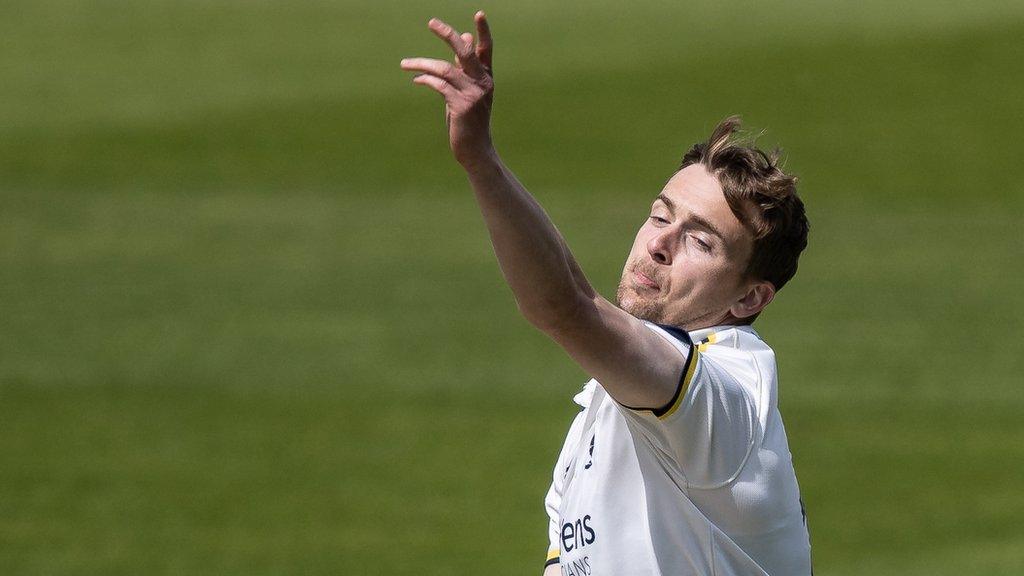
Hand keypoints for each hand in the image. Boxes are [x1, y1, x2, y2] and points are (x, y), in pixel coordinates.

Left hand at [401, 12, 495, 168]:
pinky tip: (416, 79)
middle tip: (431, 23)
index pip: (486, 50)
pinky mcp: (461, 107)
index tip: (478, 14)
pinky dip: (424, 80)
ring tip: (404, 64)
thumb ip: (464, 66)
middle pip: (464, 52)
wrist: (475, 149)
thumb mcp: (467, 90)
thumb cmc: (469, 119)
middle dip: (447, 35)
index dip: (483, 32)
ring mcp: (473, 95)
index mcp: (486, 77)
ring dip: (421, 64)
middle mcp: (483, 83)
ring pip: (444, 69)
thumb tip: (463, 37)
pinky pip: (438, 86)